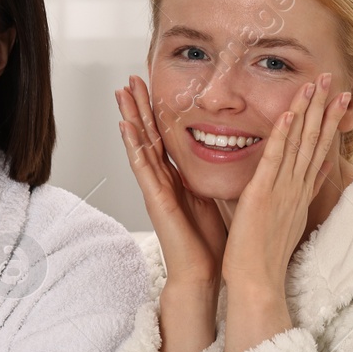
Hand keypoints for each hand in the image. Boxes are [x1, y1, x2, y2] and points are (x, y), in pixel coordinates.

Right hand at [116, 75, 227, 283]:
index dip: (157, 112)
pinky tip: (125, 127)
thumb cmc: (210, 242)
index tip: (153, 86)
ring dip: (129, 118)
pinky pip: (142, 168)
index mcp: (178, 178)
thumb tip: (230, 156)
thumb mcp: (215, 198)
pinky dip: (132, 146)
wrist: (203, 273)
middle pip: (148, 135)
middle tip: (131, 78)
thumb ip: (213, 176)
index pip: (164, 137)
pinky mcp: (155, 199)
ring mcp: (155, 188)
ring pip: (140, 145)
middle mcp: (163, 180)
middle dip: (139, 106)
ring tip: (121, 93)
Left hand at [221, 72, 351, 293]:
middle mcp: (296, 187)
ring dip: (308, 112)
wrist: (257, 281)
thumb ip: (296, 195)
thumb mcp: (285, 219)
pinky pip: (275, 159)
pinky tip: (289, 114)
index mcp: (299, 192)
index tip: (338, 100)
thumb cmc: (263, 255)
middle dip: (324, 108)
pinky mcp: (263, 193)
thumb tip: (312, 174)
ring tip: (317, 84)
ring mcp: (282, 189)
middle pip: (314, 140)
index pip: (318, 150)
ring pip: (299, 143)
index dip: (328, 123)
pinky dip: (283, 135)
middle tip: (334, 80)